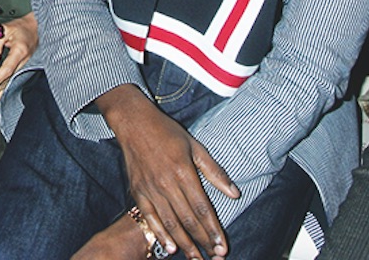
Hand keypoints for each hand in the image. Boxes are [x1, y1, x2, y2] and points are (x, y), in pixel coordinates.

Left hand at [0, 12, 37, 107]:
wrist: (35, 28)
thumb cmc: (20, 27)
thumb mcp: (4, 31)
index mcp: (20, 52)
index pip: (7, 70)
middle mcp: (23, 63)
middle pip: (5, 82)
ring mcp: (23, 69)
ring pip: (7, 86)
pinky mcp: (21, 71)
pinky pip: (9, 84)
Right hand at [99, 86, 236, 258]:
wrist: (134, 123)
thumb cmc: (167, 133)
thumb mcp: (195, 146)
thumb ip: (215, 172)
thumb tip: (234, 193)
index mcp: (183, 171)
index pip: (202, 208)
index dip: (213, 229)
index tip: (222, 246)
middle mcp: (166, 183)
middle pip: (188, 220)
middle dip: (203, 241)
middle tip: (215, 257)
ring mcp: (150, 189)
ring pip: (170, 223)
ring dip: (185, 244)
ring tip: (196, 259)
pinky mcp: (138, 191)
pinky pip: (150, 218)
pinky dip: (160, 234)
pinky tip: (171, 248)